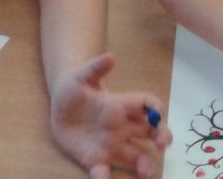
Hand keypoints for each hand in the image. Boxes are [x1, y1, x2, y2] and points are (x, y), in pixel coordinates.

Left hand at [49, 53, 171, 178]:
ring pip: (135, 156)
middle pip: (149, 132)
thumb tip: (111, 56)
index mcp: (121, 105)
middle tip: (163, 144)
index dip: (156, 108)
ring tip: (147, 173)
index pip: (147, 105)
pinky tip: (104, 178)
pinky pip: (104, 171)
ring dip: (144, 165)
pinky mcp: (95, 159)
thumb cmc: (75, 86)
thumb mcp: (81, 75)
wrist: (59, 104)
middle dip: (161, 137)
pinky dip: (105, 177)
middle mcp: (121, 127)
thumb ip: (96, 67)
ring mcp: (110, 145)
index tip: (160, 114)